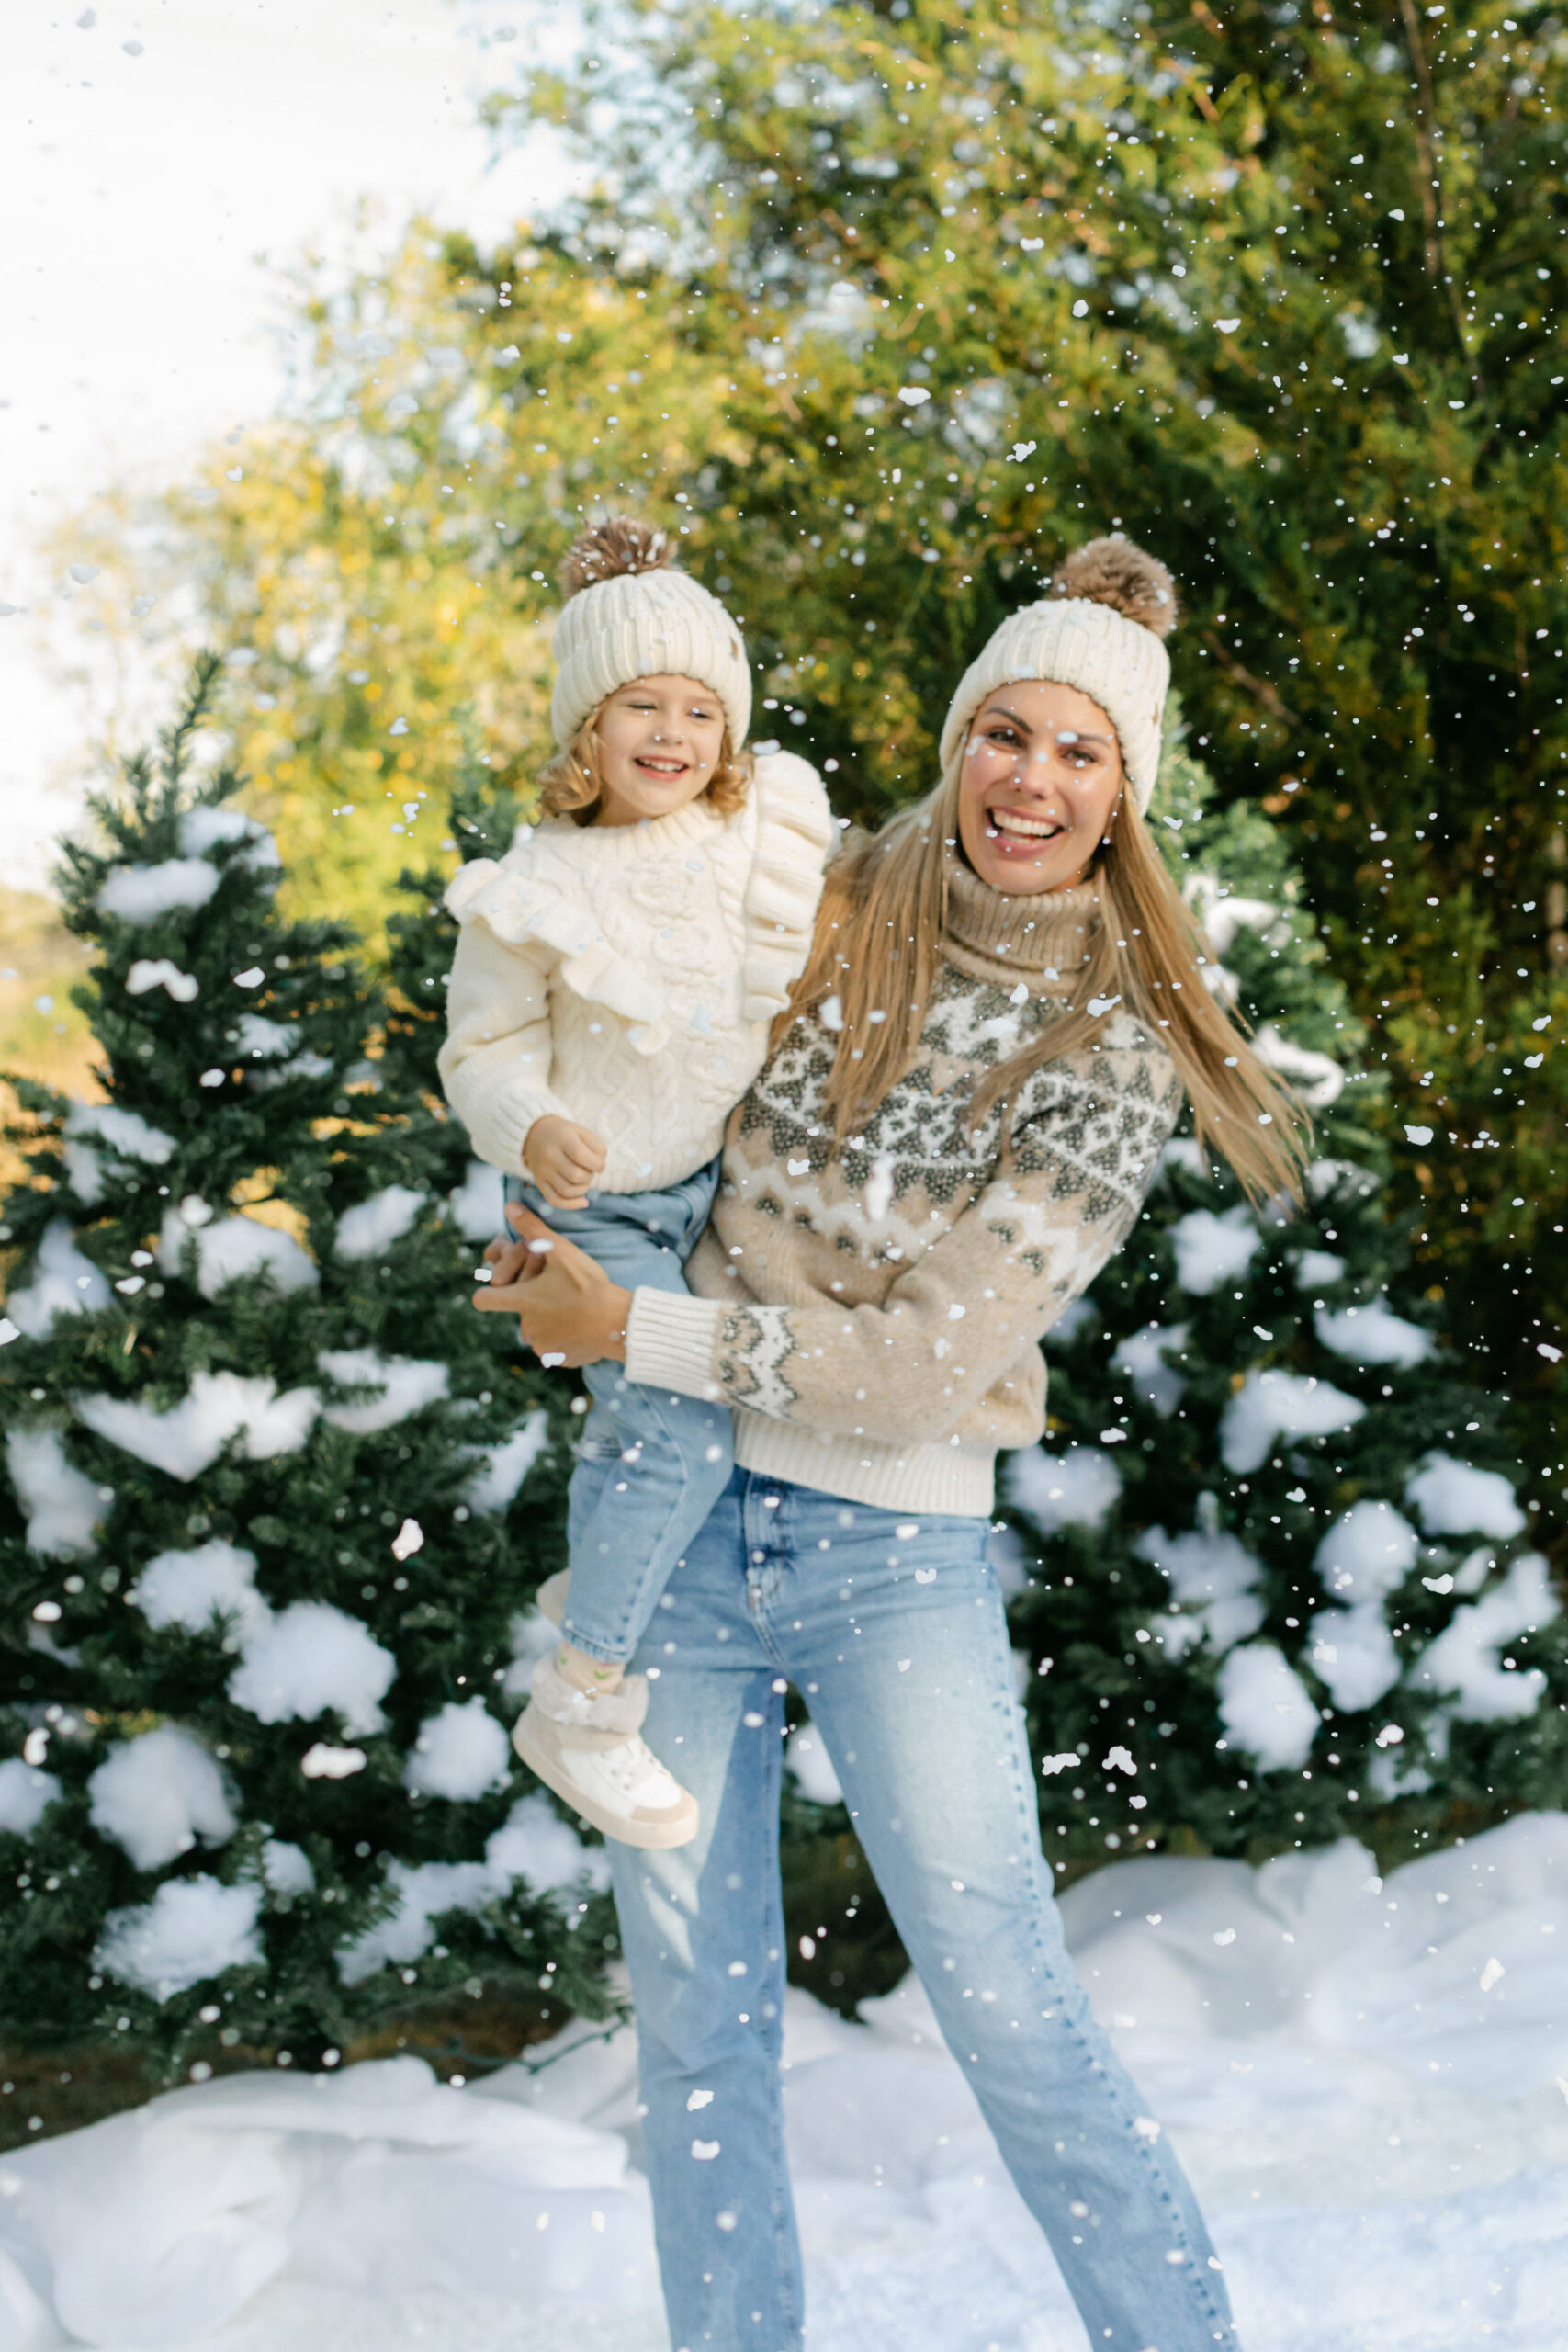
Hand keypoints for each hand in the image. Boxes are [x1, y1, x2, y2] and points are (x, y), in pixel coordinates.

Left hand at [476, 1203, 631, 1366]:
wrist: (618, 1322)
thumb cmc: (588, 1286)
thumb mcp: (562, 1251)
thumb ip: (533, 1229)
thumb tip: (509, 1206)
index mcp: (522, 1300)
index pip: (483, 1299)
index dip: (489, 1291)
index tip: (505, 1286)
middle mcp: (526, 1327)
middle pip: (518, 1312)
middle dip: (533, 1302)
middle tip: (560, 1292)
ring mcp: (542, 1346)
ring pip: (537, 1330)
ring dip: (548, 1320)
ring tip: (572, 1308)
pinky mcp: (559, 1359)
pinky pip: (554, 1346)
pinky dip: (564, 1337)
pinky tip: (581, 1325)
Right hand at [523, 1115, 606, 1210]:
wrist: (536, 1134)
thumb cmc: (566, 1134)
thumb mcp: (583, 1132)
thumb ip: (598, 1148)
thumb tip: (600, 1169)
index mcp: (562, 1139)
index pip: (582, 1157)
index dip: (597, 1164)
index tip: (598, 1163)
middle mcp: (550, 1156)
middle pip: (577, 1176)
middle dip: (589, 1176)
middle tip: (588, 1169)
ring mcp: (542, 1171)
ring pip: (567, 1191)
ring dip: (583, 1189)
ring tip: (583, 1179)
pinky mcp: (539, 1182)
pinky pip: (554, 1200)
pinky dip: (571, 1205)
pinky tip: (583, 1203)